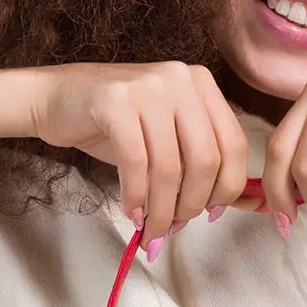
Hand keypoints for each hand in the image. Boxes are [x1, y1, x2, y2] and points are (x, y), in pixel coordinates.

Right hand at [27, 62, 250, 246]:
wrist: (56, 99)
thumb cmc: (115, 125)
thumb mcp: (167, 138)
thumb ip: (204, 164)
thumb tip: (250, 204)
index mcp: (202, 84)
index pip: (234, 145)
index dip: (227, 188)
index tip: (210, 214)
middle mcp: (180, 78)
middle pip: (205, 159)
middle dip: (191, 205)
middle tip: (173, 226)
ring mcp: (147, 86)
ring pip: (170, 167)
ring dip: (161, 209)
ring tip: (151, 228)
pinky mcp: (114, 101)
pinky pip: (136, 163)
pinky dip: (136, 197)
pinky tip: (132, 211)